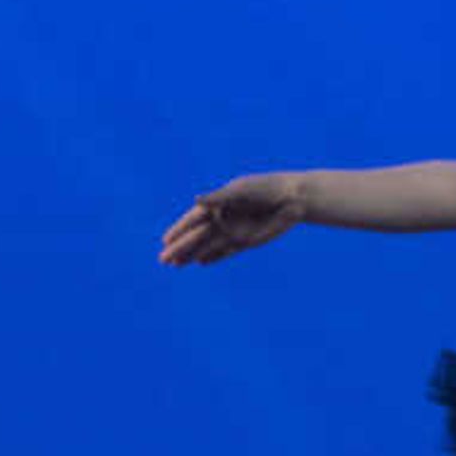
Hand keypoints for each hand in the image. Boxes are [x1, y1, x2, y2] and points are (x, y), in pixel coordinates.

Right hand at [160, 175, 306, 265]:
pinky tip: (199, 263)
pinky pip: (225, 252)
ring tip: (175, 265)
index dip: (178, 230)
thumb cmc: (265, 189)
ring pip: (208, 246)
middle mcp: (222, 218)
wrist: (292, 199)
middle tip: (163, 260)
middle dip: (180, 247)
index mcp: (218, 202)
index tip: (165, 241)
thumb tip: (196, 200)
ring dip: (191, 255)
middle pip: (196, 236)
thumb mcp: (241, 191)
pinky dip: (213, 257)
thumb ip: (218, 198)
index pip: (192, 219)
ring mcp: (233, 230)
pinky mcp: (246, 241)